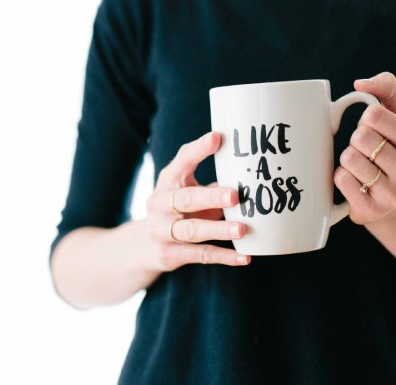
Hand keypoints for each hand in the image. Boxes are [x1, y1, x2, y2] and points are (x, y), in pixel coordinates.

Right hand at [143, 132, 250, 271]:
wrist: (143, 246)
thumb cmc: (178, 210)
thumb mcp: (188, 190)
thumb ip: (212, 183)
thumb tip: (252, 173)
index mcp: (168, 181)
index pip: (182, 161)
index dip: (199, 150)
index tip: (218, 138)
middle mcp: (160, 203)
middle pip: (186, 199)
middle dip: (211, 197)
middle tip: (235, 196)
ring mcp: (161, 230)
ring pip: (192, 230)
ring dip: (219, 230)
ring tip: (242, 230)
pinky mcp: (168, 254)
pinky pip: (200, 255)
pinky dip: (223, 257)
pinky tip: (244, 257)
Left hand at [334, 72, 395, 224]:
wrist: (388, 197)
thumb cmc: (389, 146)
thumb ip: (386, 87)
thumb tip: (361, 84)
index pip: (374, 115)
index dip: (366, 118)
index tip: (374, 128)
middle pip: (361, 137)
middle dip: (356, 139)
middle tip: (366, 150)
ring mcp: (393, 197)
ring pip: (349, 159)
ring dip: (348, 159)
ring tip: (361, 166)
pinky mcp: (371, 212)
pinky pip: (341, 180)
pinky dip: (340, 176)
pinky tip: (355, 182)